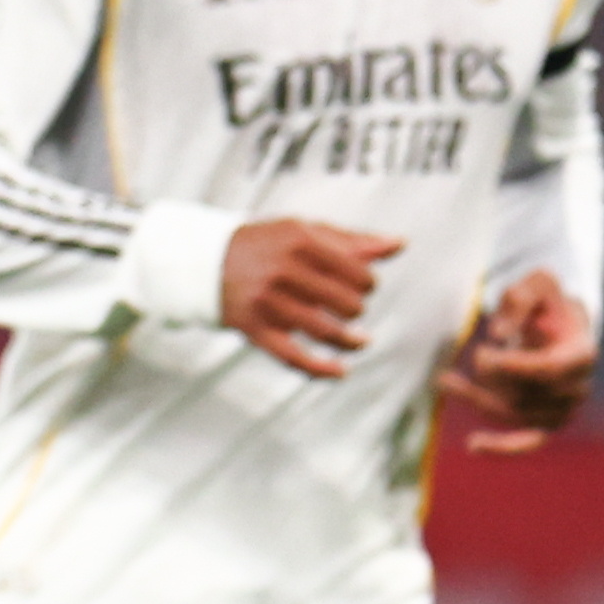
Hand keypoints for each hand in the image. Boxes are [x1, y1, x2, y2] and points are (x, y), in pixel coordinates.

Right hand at [221, 216, 400, 378]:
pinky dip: (320, 369)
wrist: (204, 262)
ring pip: (326, 331)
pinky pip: (293, 356)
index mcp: (301, 241)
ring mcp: (268, 302)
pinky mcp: (255, 329)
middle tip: (348, 307)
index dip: (368, 284)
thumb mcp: (305, 232)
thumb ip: (352, 240)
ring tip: (361, 341)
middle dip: (355, 309)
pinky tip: (341, 372)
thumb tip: (400, 244)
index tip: (360, 286)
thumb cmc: (265, 244)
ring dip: (350, 340)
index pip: (358, 273)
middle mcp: (284, 271)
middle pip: (346, 304)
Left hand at [436, 268, 595, 452]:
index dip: (516, 366)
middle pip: (527, 393)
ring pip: (514, 413)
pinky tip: (473, 444)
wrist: (558, 326)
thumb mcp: (536, 284)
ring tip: (445, 381)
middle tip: (476, 353)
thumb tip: (498, 336)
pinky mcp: (546, 423)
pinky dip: (501, 446)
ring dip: (477, 398)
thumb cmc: (546, 303)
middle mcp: (578, 387)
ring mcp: (563, 409)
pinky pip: (527, 442)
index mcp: (583, 354)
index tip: (482, 353)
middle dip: (493, 375)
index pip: (551, 370)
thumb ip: (518, 300)